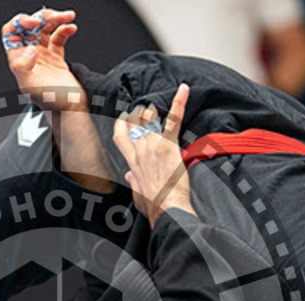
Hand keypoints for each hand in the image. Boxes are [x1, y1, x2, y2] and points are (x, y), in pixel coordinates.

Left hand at [2, 8, 84, 111]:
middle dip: (42, 17)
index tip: (33, 22)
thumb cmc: (52, 104)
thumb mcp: (31, 87)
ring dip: (56, 19)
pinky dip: (65, 30)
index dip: (20, 23)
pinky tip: (71, 28)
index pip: (11, 33)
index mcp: (18, 60)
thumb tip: (29, 49)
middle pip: (30, 26)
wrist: (71, 111)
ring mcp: (42, 56)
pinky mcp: (56, 58)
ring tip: (68, 17)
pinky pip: (58, 37)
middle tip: (53, 16)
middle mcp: (28, 56)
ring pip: (45, 29)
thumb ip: (22, 68)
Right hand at [112, 83, 193, 223]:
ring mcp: (153, 145)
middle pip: (137, 123)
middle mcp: (140, 149)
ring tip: (160, 103)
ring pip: (152, 118)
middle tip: (149, 108)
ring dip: (156, 111)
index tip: (125, 117)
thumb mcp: (137, 194)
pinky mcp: (169, 144)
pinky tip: (184, 89)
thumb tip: (130, 175)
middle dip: (142, 114)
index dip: (122, 124)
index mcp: (132, 161)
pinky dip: (179, 102)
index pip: (120, 136)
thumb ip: (132, 181)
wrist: (166, 207)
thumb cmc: (153, 205)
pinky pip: (174, 119)